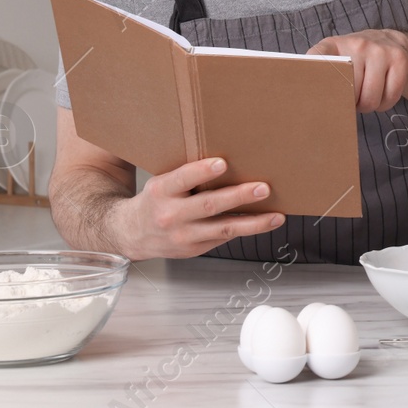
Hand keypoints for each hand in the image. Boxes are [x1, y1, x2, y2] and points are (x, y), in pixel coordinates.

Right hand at [114, 157, 283, 259]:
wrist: (131, 234)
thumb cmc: (155, 200)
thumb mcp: (161, 182)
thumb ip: (185, 174)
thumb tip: (224, 157)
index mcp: (161, 191)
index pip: (182, 180)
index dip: (201, 172)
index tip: (221, 163)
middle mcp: (171, 215)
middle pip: (208, 205)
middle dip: (238, 196)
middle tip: (263, 188)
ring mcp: (183, 236)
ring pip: (223, 229)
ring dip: (254, 223)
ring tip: (276, 216)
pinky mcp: (194, 249)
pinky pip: (224, 238)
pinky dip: (246, 230)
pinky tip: (264, 223)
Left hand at [307, 29, 407, 111]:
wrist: (392, 42)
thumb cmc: (357, 59)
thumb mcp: (336, 58)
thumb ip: (322, 75)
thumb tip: (311, 102)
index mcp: (333, 45)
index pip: (317, 59)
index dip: (314, 77)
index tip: (309, 94)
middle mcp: (356, 44)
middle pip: (347, 93)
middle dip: (349, 104)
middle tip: (351, 99)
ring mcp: (380, 51)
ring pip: (370, 99)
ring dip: (368, 106)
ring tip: (366, 98)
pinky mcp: (400, 60)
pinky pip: (390, 98)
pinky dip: (384, 104)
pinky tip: (381, 95)